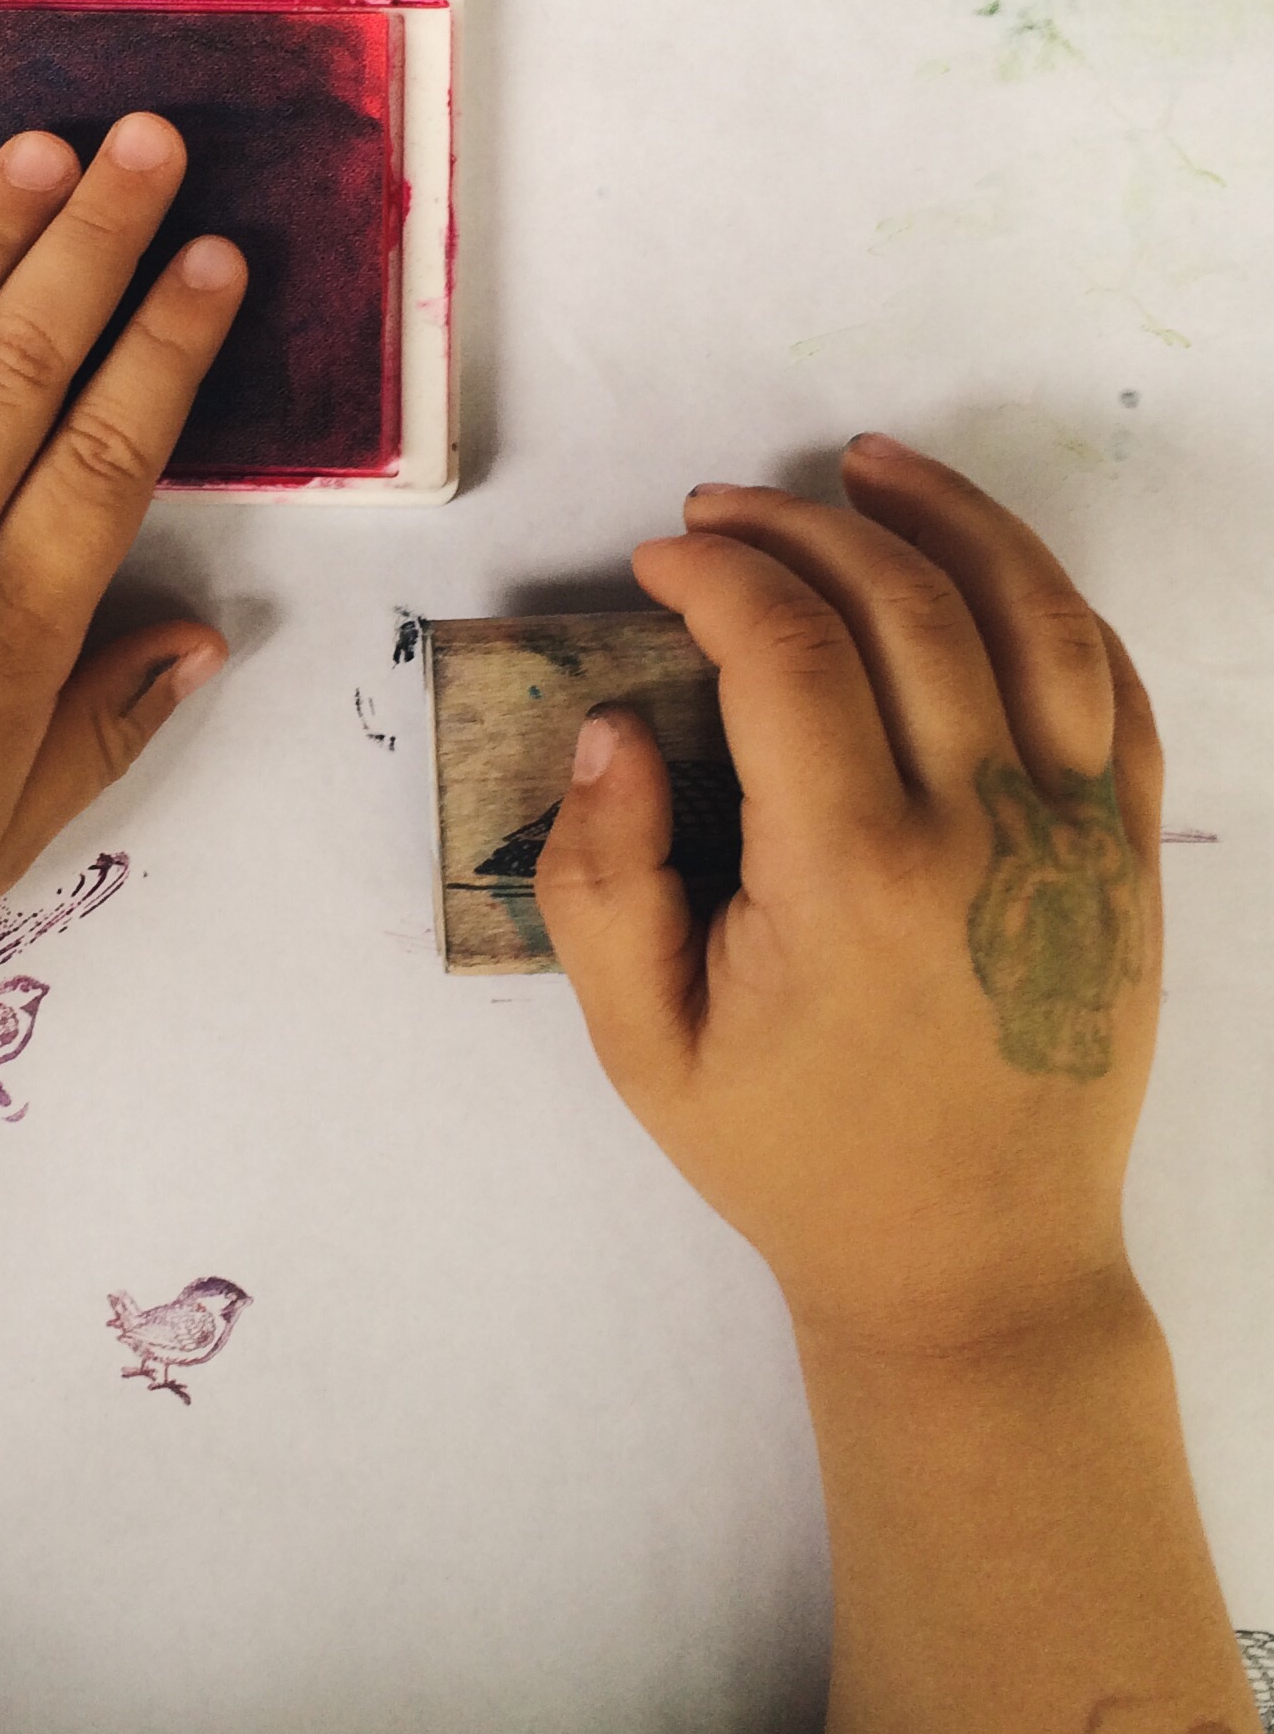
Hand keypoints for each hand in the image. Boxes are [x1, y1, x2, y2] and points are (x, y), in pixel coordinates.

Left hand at [0, 113, 245, 1030]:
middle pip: (22, 362)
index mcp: (3, 633)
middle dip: (94, 241)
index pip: (110, 452)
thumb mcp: (1, 840)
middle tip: (149, 144)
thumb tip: (208, 634)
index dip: (169, 344)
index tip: (215, 257)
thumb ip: (106, 727)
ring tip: (42, 148)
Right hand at [534, 435, 1163, 1357]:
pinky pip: (1116, 690)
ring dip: (948, 518)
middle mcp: (982, 833)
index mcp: (851, 874)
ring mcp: (1076, 840)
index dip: (718, 573)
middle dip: (801, 526)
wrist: (973, 1266)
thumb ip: (602, 882)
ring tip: (867, 468)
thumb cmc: (794, 1156)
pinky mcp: (1131, 860)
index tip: (664, 562)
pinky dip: (1054, 603)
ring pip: (1036, 616)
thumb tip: (611, 728)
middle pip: (905, 603)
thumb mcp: (642, 1047)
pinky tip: (986, 568)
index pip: (788, 651)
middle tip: (722, 511)